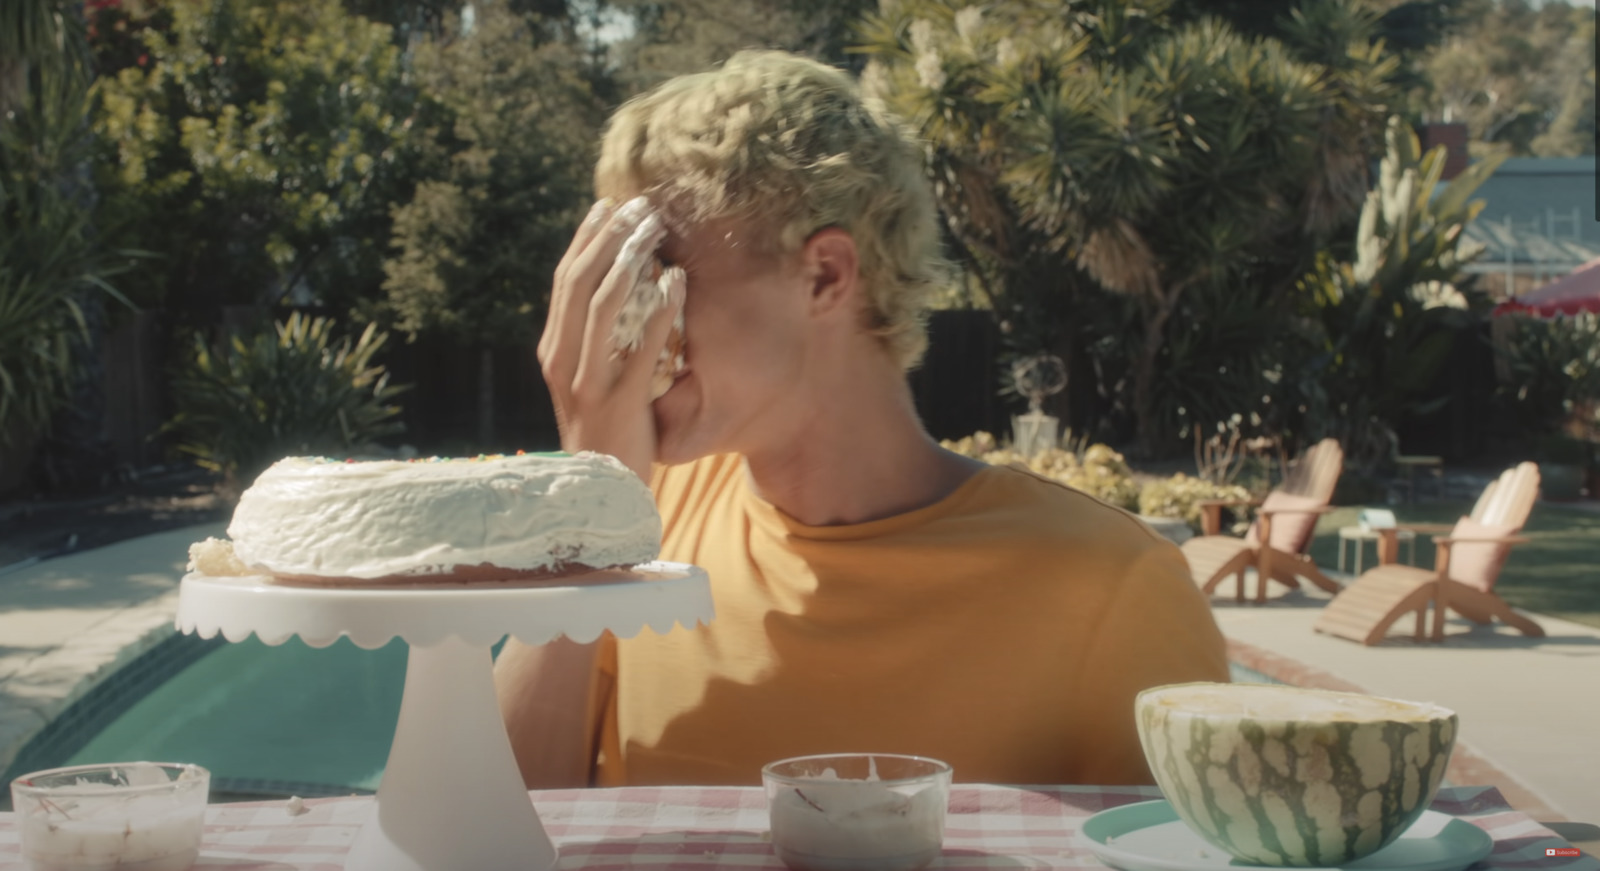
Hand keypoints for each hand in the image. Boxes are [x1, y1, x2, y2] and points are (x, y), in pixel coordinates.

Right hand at [538, 196, 684, 480]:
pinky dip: (659, 308)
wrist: (601, 492)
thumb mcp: (584, 381)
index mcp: (553, 350)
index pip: (563, 280)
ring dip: (630, 259)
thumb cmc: (603, 433)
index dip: (584, 239)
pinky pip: (640, 344)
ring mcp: (585, 380)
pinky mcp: (617, 400)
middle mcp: (561, 360)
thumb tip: (608, 291)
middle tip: (639, 207)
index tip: (607, 206)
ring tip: (657, 232)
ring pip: (602, 304)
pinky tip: (676, 282)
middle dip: (608, 237)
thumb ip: (590, 343)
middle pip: (578, 281)